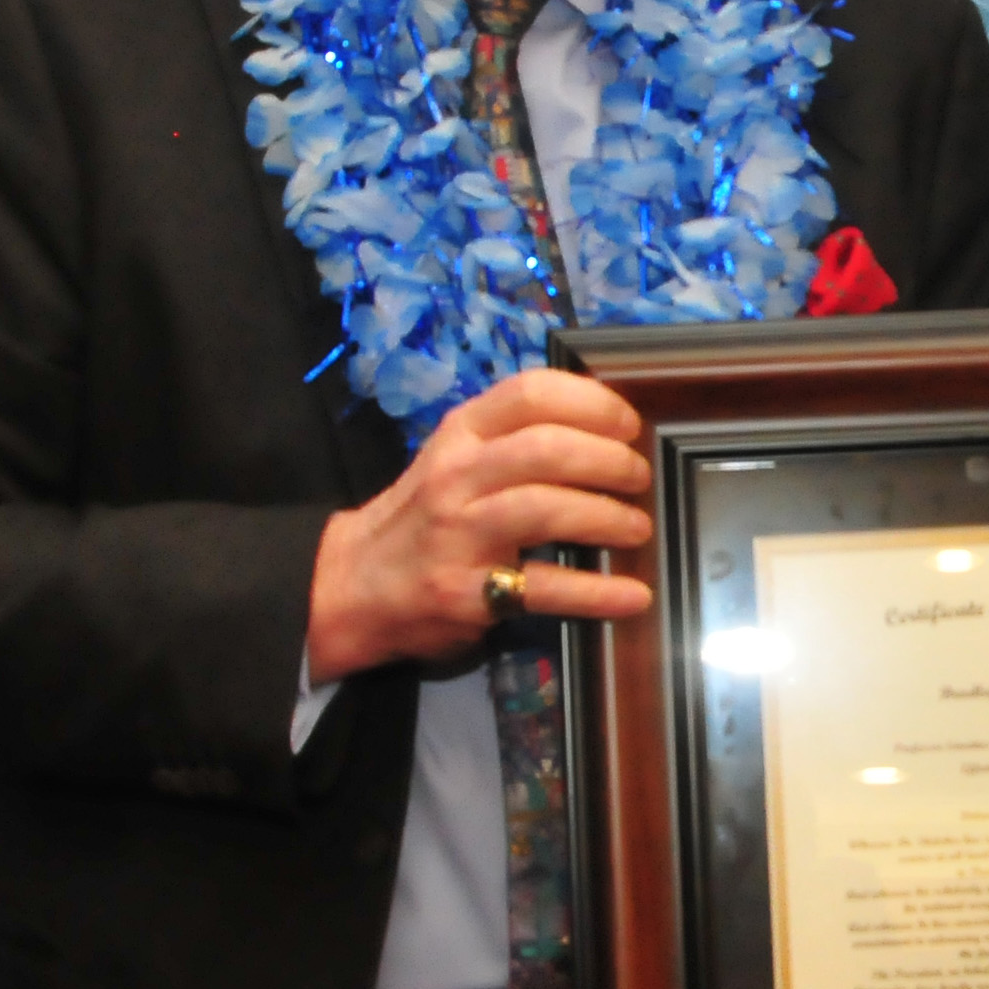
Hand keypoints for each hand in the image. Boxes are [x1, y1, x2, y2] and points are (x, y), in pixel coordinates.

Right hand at [304, 370, 653, 680]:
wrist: (351, 586)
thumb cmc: (420, 518)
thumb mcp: (454, 459)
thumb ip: (511, 440)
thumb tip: (602, 432)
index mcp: (461, 433)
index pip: (530, 393)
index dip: (592, 403)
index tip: (628, 425)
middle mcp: (458, 474)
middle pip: (548, 448)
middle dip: (609, 461)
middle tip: (638, 480)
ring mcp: (459, 532)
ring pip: (548, 507)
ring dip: (608, 517)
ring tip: (637, 529)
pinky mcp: (466, 591)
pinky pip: (544, 587)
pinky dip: (598, 592)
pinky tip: (632, 595)